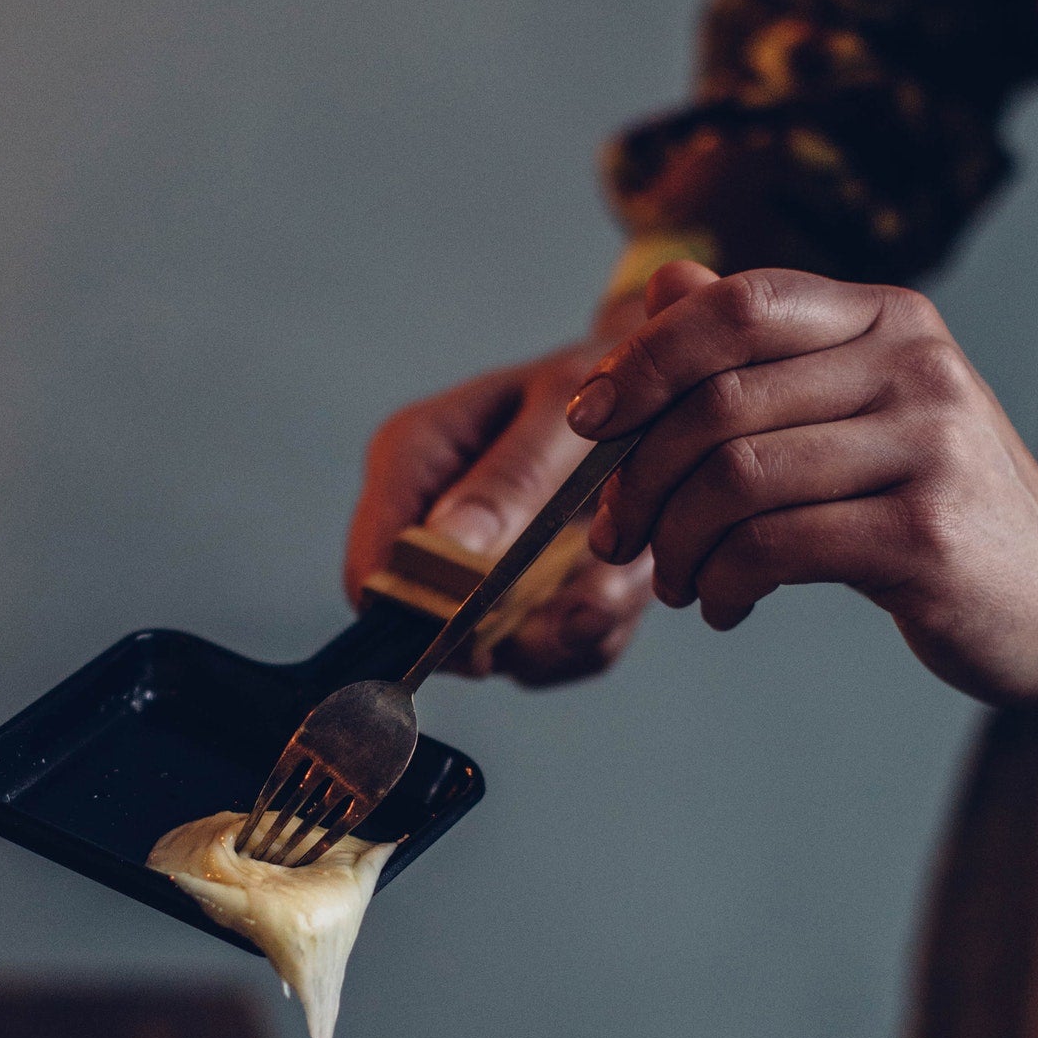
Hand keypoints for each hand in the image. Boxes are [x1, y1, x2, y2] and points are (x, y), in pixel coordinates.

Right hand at [345, 317, 656, 684]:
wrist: (663, 396)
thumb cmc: (606, 384)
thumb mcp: (565, 413)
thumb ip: (511, 481)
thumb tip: (445, 552)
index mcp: (412, 458)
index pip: (374, 573)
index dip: (422, 618)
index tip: (497, 628)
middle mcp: (429, 519)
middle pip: (436, 629)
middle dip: (523, 631)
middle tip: (594, 600)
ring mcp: (473, 566)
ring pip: (505, 650)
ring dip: (570, 630)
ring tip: (624, 574)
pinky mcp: (520, 598)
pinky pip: (551, 652)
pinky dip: (594, 631)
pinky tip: (623, 580)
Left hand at [565, 262, 1037, 710]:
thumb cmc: (939, 502)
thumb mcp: (858, 408)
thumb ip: (763, 348)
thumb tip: (663, 286)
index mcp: (890, 317)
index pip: (738, 305)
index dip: (645, 358)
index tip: (590, 421)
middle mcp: (915, 364)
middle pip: (719, 403)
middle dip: (640, 479)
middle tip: (617, 537)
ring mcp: (929, 445)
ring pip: (735, 480)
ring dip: (676, 544)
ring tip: (677, 582)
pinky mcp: (927, 533)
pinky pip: (774, 547)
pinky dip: (723, 583)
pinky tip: (725, 606)